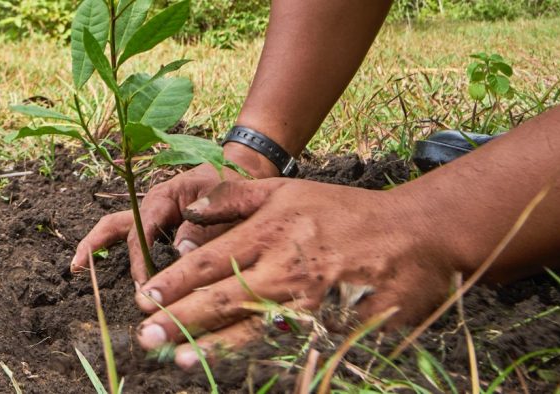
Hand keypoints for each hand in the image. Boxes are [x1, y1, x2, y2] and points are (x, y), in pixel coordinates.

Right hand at [71, 143, 278, 283]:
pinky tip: (116, 271)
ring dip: (98, 245)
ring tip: (78, 267)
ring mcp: (153, 213)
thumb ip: (204, 228)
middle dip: (95, 245)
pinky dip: (123, 252)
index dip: (140, 258)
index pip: (142, 230)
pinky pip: (135, 236)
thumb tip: (181, 254)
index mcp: (164, 197)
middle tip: (77, 268)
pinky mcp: (160, 223)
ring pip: (118, 228)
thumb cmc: (230, 182)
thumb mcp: (222, 201)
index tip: (143, 283)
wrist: (239, 169)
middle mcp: (152, 205)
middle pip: (115, 224)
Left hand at [133, 178, 461, 368]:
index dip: (174, 282)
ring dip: (212, 346)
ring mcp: (310, 302)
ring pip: (250, 329)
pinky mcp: (334, 326)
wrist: (415, 235)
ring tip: (178, 358)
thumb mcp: (288, 190)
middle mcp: (285, 267)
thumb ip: (235, 197)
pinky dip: (260, 360)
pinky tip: (236, 369)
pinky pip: (290, 347)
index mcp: (271, 231)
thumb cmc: (346, 212)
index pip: (210, 261)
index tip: (146, 298)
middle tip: (145, 335)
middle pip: (222, 298)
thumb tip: (189, 211)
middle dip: (180, 318)